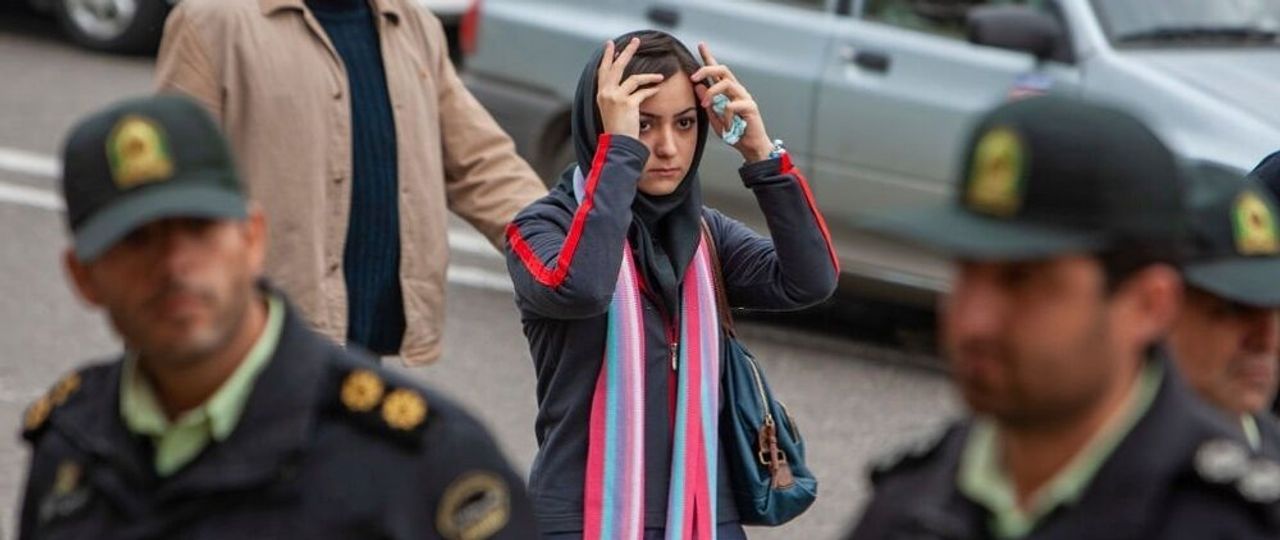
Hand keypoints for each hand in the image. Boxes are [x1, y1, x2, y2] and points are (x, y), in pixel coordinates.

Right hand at [597, 38, 664, 139]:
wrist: (617, 145)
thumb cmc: (617, 132)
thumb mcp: (612, 112)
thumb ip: (616, 98)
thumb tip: (628, 87)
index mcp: (601, 95)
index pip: (602, 71)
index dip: (607, 58)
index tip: (611, 46)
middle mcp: (605, 94)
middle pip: (616, 67)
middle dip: (626, 52)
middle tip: (635, 40)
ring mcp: (615, 97)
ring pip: (634, 78)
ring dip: (649, 76)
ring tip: (660, 76)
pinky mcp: (627, 103)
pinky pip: (643, 92)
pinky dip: (652, 90)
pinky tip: (659, 88)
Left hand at [691, 42, 773, 162]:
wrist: (750, 147)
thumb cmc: (734, 133)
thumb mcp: (715, 118)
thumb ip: (707, 103)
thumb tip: (697, 86)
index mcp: (727, 92)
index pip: (717, 71)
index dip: (709, 57)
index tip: (701, 45)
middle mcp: (737, 90)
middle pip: (722, 70)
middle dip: (706, 70)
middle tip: (693, 77)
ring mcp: (744, 97)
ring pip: (727, 84)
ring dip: (712, 93)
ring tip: (705, 105)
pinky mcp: (750, 107)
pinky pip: (733, 104)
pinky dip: (726, 115)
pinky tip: (728, 125)